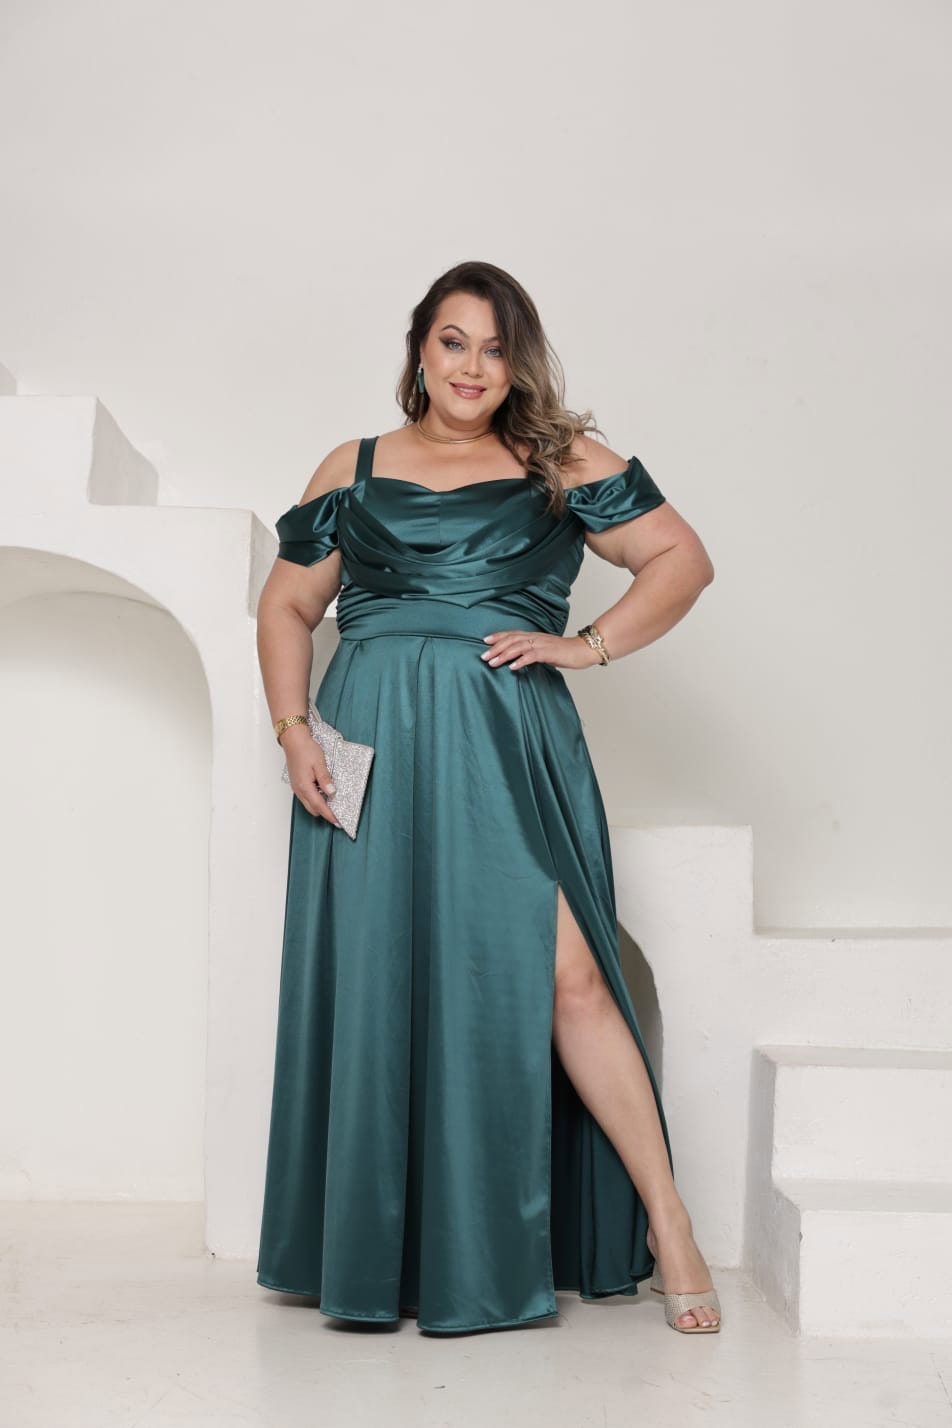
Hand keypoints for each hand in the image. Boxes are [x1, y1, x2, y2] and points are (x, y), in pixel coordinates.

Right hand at [280, 724, 341, 825]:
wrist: (293, 740)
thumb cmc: (305, 749)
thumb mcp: (319, 763)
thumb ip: (325, 779)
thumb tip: (331, 792)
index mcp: (305, 786)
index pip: (319, 806)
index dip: (329, 815)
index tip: (337, 821)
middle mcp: (299, 789)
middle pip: (313, 809)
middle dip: (325, 813)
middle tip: (337, 814)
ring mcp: (297, 787)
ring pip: (309, 804)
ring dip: (320, 806)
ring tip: (332, 804)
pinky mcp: (297, 783)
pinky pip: (306, 797)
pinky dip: (315, 799)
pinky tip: (324, 793)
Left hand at [480, 630, 602, 671]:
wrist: (583, 650)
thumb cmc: (565, 652)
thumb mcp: (546, 651)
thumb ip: (533, 653)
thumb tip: (521, 660)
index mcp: (534, 636)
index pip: (512, 634)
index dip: (498, 636)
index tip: (485, 641)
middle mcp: (536, 638)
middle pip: (511, 640)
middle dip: (496, 648)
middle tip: (483, 656)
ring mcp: (542, 644)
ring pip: (518, 647)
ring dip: (503, 655)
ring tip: (492, 663)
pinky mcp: (548, 653)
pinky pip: (531, 656)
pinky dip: (520, 661)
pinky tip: (512, 667)